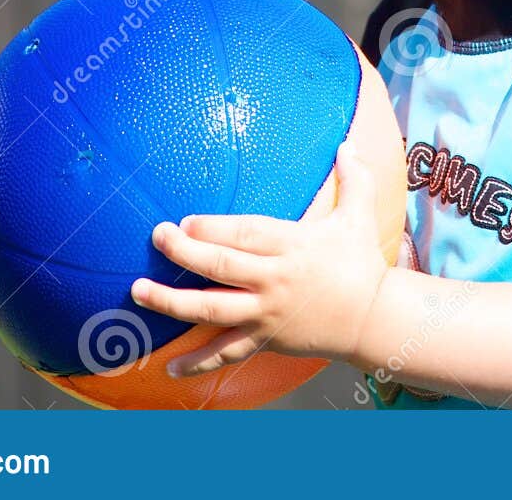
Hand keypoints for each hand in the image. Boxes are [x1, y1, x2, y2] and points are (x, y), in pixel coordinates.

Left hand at [128, 140, 389, 376]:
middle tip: (157, 236)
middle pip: (222, 266)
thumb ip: (354, 178)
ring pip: (212, 309)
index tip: (185, 221)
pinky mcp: (266, 340)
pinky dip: (198, 363)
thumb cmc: (361, 264)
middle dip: (185, 251)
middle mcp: (275, 280)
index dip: (213, 228)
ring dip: (171, 301)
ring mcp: (267, 313)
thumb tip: (348, 143)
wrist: (373, 318)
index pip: (246, 234)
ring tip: (138, 291)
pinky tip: (170, 369)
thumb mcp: (360, 216)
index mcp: (293, 246)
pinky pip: (227, 354)